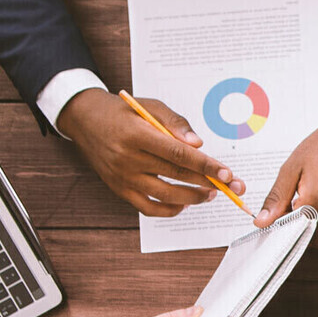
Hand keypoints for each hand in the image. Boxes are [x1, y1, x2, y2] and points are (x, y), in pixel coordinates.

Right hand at [54, 89, 242, 216]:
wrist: (85, 120)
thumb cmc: (123, 112)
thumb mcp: (149, 106)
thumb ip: (175, 123)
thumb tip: (198, 145)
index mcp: (136, 135)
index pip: (178, 154)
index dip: (205, 165)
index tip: (226, 173)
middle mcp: (127, 158)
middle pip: (176, 175)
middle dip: (209, 183)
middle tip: (232, 187)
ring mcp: (122, 177)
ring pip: (165, 195)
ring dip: (193, 197)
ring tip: (211, 193)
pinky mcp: (119, 190)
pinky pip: (148, 208)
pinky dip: (169, 210)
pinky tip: (184, 203)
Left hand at [254, 104, 317, 247]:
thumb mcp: (292, 168)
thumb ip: (277, 198)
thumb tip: (262, 221)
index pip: (292, 229)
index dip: (283, 226)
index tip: (279, 216)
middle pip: (309, 238)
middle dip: (298, 230)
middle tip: (294, 210)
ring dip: (314, 234)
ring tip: (309, 211)